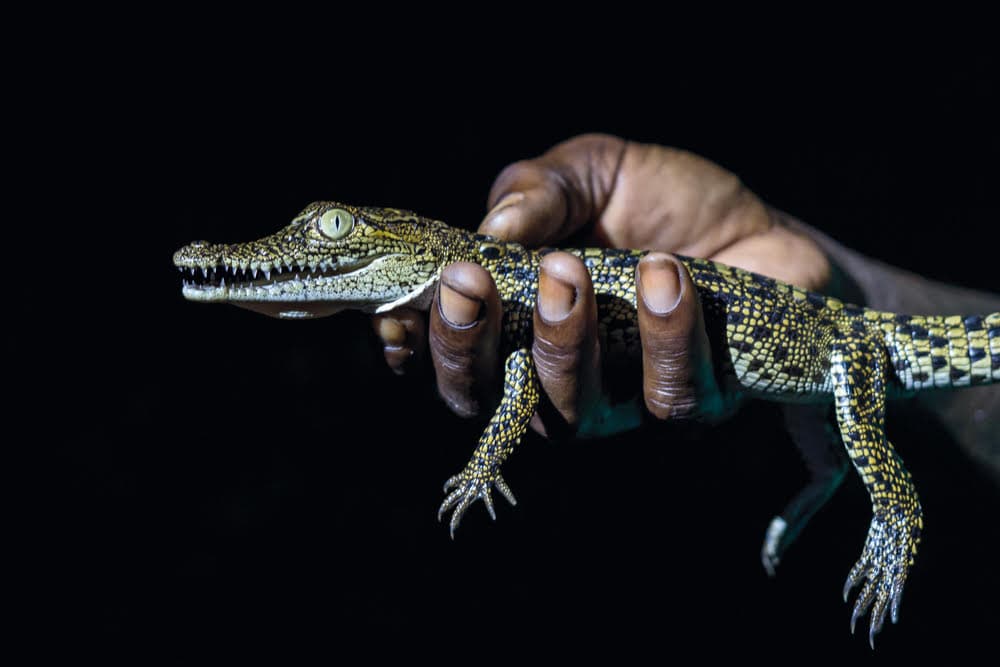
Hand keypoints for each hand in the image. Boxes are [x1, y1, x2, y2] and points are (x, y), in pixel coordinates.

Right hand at [373, 134, 829, 431]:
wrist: (762, 222)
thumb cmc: (662, 201)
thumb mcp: (591, 170)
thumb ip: (538, 189)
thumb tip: (494, 226)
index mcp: (524, 326)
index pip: (458, 360)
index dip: (422, 348)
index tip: (397, 315)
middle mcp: (566, 376)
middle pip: (499, 400)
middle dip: (474, 346)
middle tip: (475, 282)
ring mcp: (629, 399)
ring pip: (577, 415)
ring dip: (565, 342)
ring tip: (572, 267)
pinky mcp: (698, 404)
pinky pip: (671, 397)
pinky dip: (664, 334)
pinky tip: (666, 273)